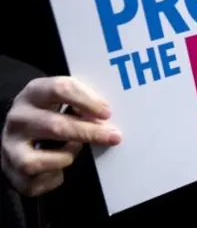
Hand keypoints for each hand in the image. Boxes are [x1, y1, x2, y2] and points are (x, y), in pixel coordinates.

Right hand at [1, 76, 121, 196]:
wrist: (20, 137)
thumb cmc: (51, 115)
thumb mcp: (62, 101)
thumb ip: (82, 104)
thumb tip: (109, 116)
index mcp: (34, 93)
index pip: (60, 89)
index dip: (87, 101)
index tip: (107, 113)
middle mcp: (18, 118)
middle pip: (56, 125)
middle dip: (90, 133)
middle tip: (114, 136)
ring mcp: (10, 144)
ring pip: (43, 158)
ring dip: (68, 155)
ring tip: (75, 149)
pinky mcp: (11, 168)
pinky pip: (37, 180)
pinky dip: (54, 176)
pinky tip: (59, 169)